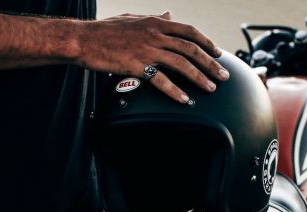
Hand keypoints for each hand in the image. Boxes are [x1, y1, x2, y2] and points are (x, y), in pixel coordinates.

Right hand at [75, 11, 228, 103]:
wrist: (83, 39)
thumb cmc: (105, 30)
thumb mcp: (133, 18)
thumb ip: (153, 19)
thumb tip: (169, 15)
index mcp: (155, 22)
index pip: (189, 31)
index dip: (207, 43)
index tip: (218, 53)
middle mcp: (155, 34)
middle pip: (191, 49)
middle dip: (211, 63)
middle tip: (223, 76)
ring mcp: (146, 49)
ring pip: (181, 64)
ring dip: (199, 77)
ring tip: (210, 88)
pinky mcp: (136, 65)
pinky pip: (161, 80)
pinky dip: (175, 91)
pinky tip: (184, 100)